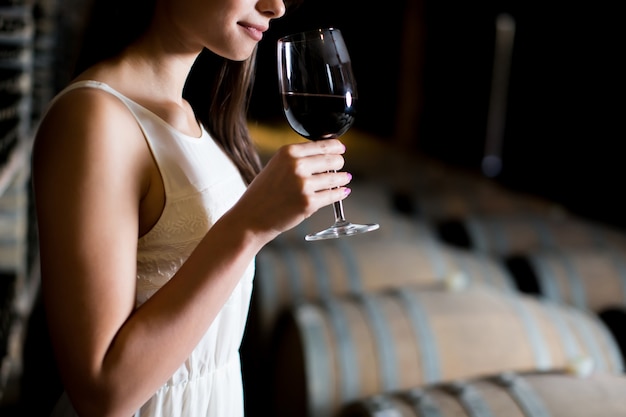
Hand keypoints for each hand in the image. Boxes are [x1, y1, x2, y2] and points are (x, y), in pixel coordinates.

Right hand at [234, 139, 351, 239]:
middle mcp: (296, 166)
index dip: (336, 147)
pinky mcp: (309, 203)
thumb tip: (326, 150)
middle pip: (332, 159)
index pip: (322, 145)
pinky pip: (333, 195)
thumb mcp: (277, 164)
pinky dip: (340, 193)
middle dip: (339, 163)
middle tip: (340, 165)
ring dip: (342, 178)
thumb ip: (298, 157)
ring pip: (335, 178)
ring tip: (345, 178)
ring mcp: (304, 185)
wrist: (252, 216)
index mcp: (288, 152)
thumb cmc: (264, 192)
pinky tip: (342, 191)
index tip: (341, 149)